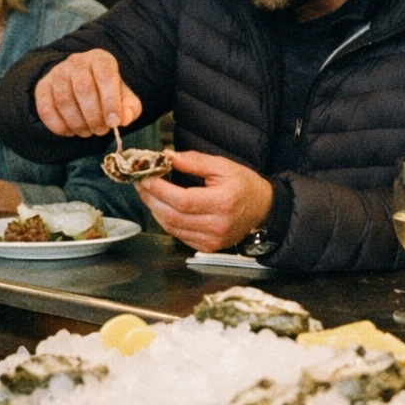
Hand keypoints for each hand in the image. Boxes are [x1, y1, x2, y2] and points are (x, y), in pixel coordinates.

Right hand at [34, 49, 141, 137]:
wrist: (80, 83)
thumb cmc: (106, 91)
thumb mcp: (124, 96)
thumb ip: (130, 108)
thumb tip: (125, 119)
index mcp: (100, 59)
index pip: (105, 76)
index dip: (110, 102)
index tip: (114, 123)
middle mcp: (77, 62)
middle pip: (83, 89)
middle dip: (93, 116)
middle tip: (101, 131)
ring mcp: (57, 73)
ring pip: (64, 100)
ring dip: (77, 123)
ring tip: (87, 132)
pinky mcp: (42, 87)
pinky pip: (46, 109)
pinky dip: (58, 126)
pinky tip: (70, 132)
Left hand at [136, 149, 271, 253]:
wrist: (263, 210)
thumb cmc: (245, 186)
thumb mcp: (223, 166)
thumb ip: (194, 161)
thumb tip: (167, 157)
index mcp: (223, 202)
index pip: (182, 200)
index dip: (160, 190)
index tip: (146, 177)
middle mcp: (217, 225)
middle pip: (172, 216)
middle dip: (151, 199)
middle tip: (141, 183)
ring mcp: (212, 239)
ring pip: (171, 227)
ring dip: (155, 210)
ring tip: (148, 193)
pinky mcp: (207, 247)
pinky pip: (178, 235)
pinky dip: (166, 220)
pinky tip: (162, 207)